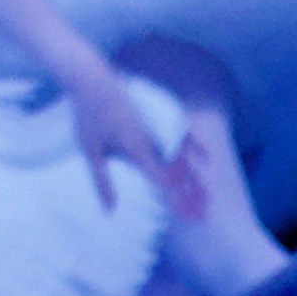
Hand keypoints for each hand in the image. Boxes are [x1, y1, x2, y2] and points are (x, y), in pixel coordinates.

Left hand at [67, 58, 205, 219]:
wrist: (94, 78)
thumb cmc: (89, 116)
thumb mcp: (90, 151)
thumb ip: (102, 181)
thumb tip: (110, 209)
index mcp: (137, 150)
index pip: (162, 181)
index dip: (176, 201)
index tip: (186, 217)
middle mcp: (153, 139)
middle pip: (179, 172)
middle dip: (192, 195)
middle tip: (203, 215)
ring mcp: (158, 126)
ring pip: (184, 156)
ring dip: (196, 177)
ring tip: (208, 195)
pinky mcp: (158, 114)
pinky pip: (182, 132)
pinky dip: (195, 146)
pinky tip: (206, 158)